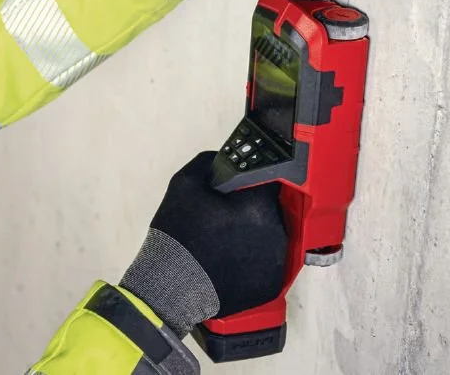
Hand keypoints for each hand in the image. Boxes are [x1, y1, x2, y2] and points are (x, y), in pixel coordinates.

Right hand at [119, 152, 286, 336]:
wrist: (171, 289)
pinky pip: (269, 264)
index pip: (268, 181)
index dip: (251, 183)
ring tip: (226, 244)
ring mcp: (279, 263)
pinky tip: (231, 263)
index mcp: (260, 205)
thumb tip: (227, 159)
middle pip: (272, 211)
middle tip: (224, 220)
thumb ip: (209, 162)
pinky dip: (255, 261)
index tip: (234, 192)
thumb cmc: (177, 234)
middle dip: (252, 211)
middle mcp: (279, 233)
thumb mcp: (182, 185)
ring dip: (255, 236)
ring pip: (272, 237)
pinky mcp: (273, 286)